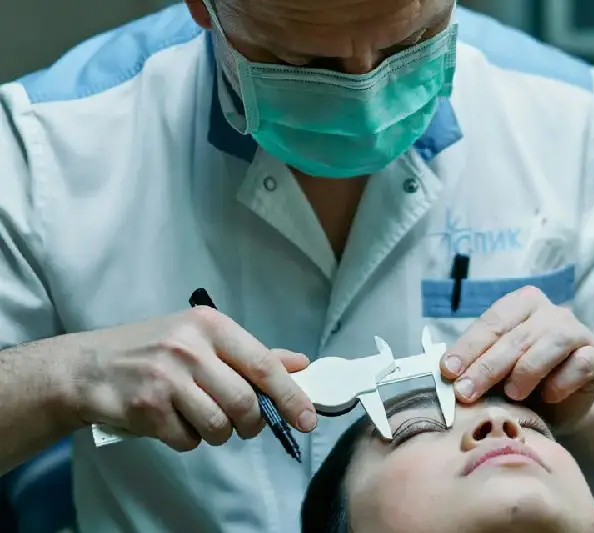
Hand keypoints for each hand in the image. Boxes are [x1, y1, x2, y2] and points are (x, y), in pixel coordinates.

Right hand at [66, 307, 316, 450]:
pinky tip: (172, 421)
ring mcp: (166, 378)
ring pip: (218, 426)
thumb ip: (252, 354)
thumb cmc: (153, 350)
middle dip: (251, 422)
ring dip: (217, 433)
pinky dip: (186, 439)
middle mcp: (189, 347)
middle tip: (242, 423)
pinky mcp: (145, 407)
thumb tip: (300, 364)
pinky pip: (187, 440)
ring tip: (200, 417)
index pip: (262, 365)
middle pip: (244, 402)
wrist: (87, 367)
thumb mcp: (202, 338)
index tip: (308, 419)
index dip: (290, 396)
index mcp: (210, 325)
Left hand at [440, 285, 593, 429]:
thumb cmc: (522, 383)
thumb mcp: (495, 371)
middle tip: (465, 393)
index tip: (447, 371)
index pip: (491, 322)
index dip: (468, 347)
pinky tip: (548, 398)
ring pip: (547, 345)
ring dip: (524, 372)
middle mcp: (550, 310)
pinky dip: (560, 383)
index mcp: (520, 303)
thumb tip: (444, 372)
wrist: (564, 408)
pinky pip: (578, 365)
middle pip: (514, 336)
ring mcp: (576, 330)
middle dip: (486, 366)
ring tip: (510, 395)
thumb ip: (475, 363)